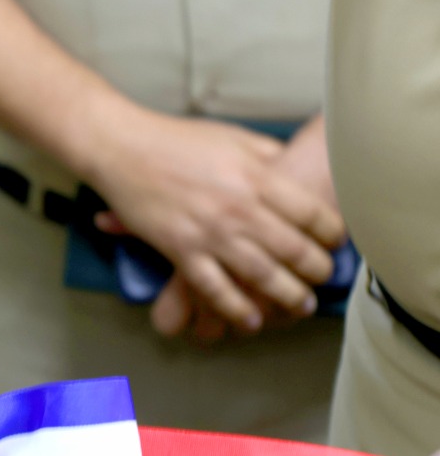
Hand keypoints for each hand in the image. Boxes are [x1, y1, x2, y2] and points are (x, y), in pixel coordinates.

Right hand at [86, 107, 343, 334]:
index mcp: (257, 177)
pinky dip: (236, 309)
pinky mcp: (181, 250)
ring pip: (262, 276)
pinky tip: (250, 319)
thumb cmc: (175, 139)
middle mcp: (239, 208)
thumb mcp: (234, 137)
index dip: (332, 234)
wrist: (122, 147)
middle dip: (317, 271)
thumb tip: (295, 169)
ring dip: (288, 296)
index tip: (333, 243)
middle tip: (321, 278)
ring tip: (300, 305)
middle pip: (295, 250)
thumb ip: (268, 155)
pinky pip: (215, 289)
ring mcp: (210, 233)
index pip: (312, 215)